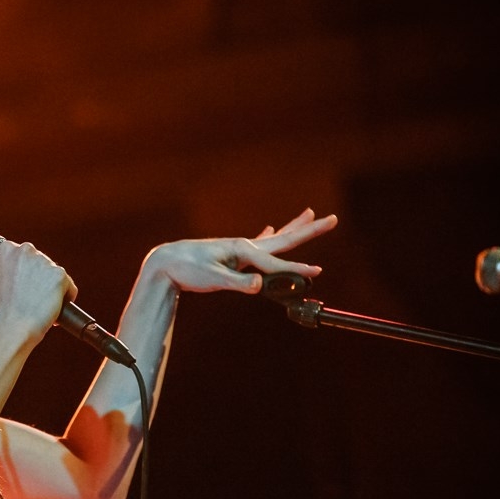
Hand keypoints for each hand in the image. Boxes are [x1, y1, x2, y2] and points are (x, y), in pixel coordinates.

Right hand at [0, 240, 77, 335]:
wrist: (13, 328)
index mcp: (7, 250)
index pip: (23, 257)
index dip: (23, 274)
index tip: (22, 287)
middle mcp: (26, 250)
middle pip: (40, 264)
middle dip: (39, 280)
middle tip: (32, 299)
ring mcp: (44, 261)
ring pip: (54, 276)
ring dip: (52, 290)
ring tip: (43, 307)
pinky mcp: (60, 275)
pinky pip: (69, 288)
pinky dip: (66, 299)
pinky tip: (57, 310)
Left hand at [146, 208, 337, 293]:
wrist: (166, 262)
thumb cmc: (187, 269)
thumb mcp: (212, 279)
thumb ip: (237, 283)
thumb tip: (260, 285)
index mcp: (243, 251)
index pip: (277, 262)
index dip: (297, 270)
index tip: (318, 271)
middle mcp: (244, 246)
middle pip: (285, 239)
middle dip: (309, 229)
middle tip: (333, 218)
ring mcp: (239, 249)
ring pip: (275, 239)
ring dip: (294, 227)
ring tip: (311, 213)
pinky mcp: (232, 253)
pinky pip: (258, 244)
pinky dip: (268, 236)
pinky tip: (273, 228)